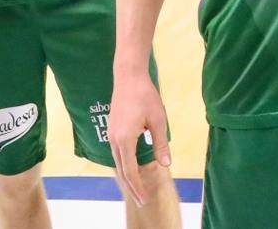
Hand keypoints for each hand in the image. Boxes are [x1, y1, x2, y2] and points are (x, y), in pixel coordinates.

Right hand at [109, 67, 170, 204]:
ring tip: (136, 188)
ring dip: (127, 176)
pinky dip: (124, 165)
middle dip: (131, 187)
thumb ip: (161, 143)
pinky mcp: (112, 129)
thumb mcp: (158, 120)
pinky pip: (116, 153)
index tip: (144, 199)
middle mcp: (114, 140)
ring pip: (118, 162)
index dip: (137, 187)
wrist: (129, 77)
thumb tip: (165, 163)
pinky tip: (130, 168)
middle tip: (141, 200)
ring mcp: (111, 134)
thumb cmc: (146, 96)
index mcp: (125, 140)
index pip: (130, 171)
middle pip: (121, 170)